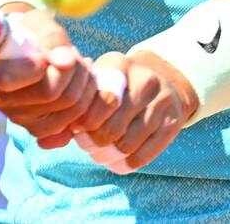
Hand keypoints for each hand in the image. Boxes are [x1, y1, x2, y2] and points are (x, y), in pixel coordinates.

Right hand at [0, 8, 97, 145]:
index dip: (35, 67)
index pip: (7, 78)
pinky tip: (79, 82)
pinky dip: (85, 99)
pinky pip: (73, 121)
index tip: (46, 54)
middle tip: (73, 53)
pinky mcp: (37, 130)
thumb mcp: (36, 21)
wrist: (27, 48)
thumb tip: (65, 61)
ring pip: (66, 107)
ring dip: (83, 82)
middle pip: (48, 92)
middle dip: (72, 69)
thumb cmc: (28, 30)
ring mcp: (15, 117)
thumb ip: (51, 36)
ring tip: (78, 63)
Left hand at [73, 50, 197, 170]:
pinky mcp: (173, 123)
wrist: (165, 79)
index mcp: (122, 66)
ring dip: (108, 156)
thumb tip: (57, 130)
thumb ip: (82, 96)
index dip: (85, 122)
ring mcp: (163, 103)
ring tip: (100, 154)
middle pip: (112, 128)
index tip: (78, 127)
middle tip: (87, 145)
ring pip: (126, 145)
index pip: (102, 101)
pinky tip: (117, 161)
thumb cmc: (121, 83)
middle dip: (94, 143)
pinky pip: (144, 155)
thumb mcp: (103, 75)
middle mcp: (146, 81)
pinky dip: (126, 164)